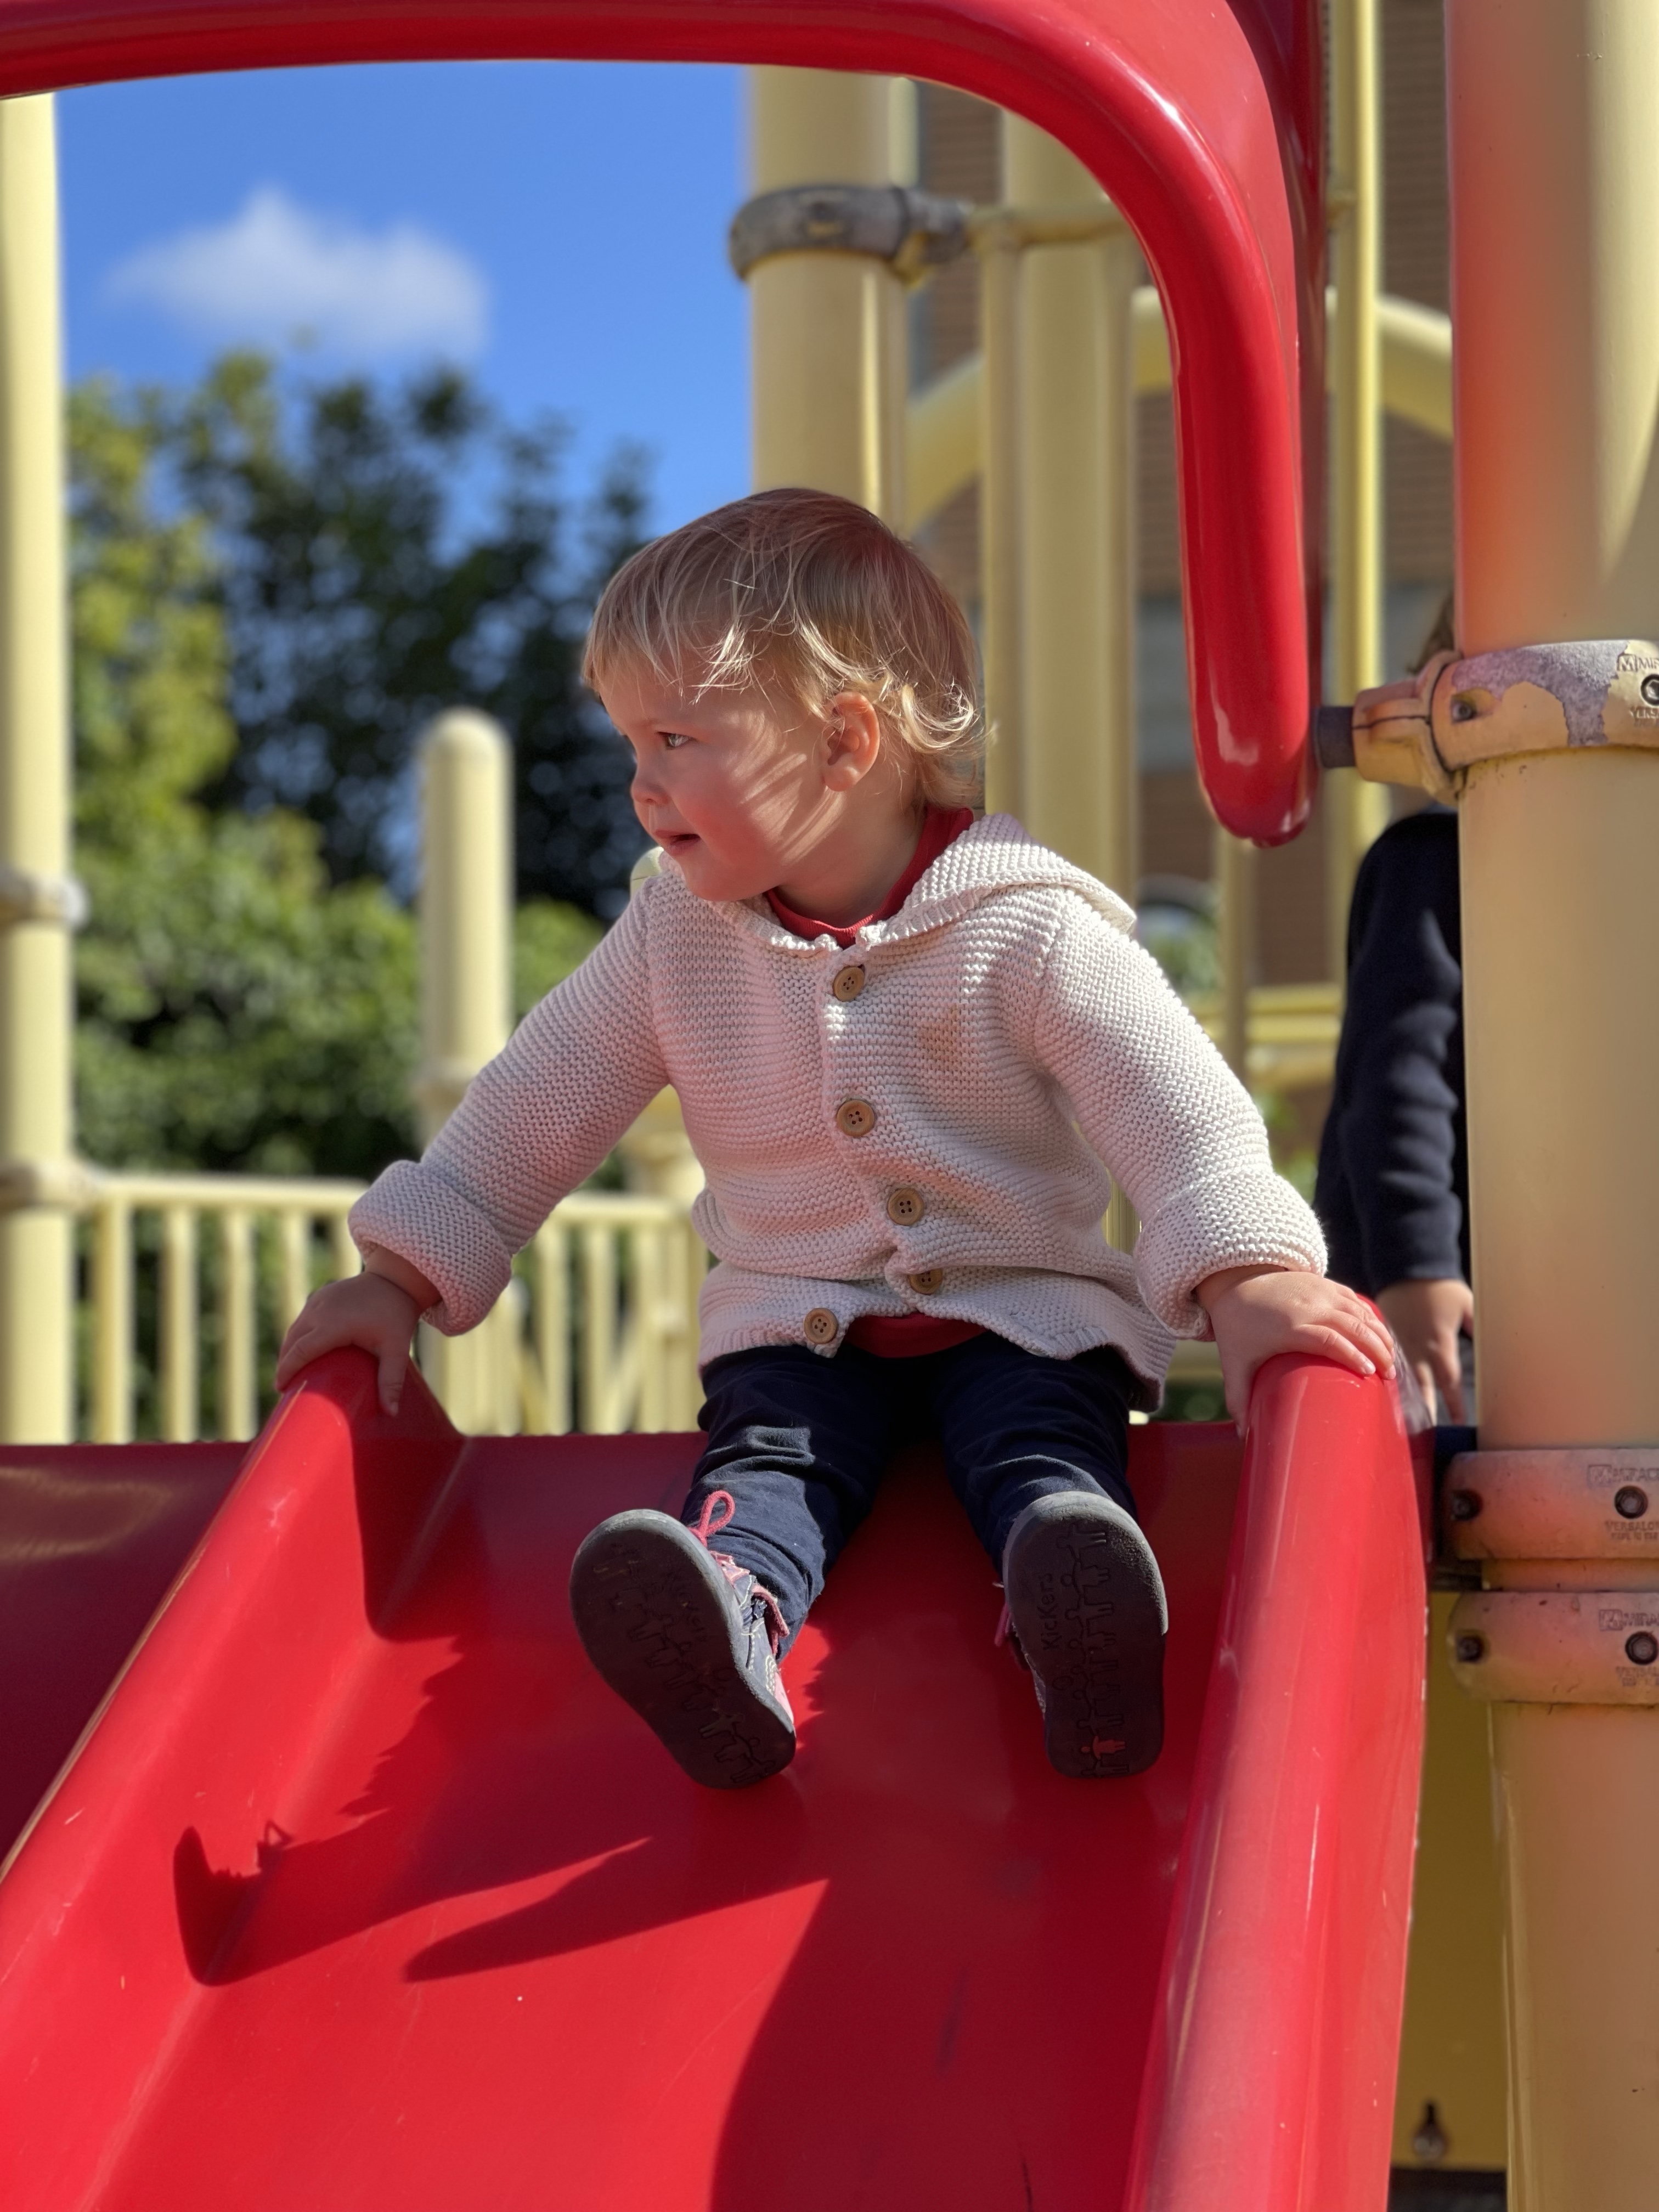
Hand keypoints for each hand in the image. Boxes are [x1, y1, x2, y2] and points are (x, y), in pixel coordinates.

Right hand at [274, 1249, 435, 1414]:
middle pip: (292, 1341)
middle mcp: (320, 1310)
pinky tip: (301, 1351)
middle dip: (285, 1364)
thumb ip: (391, 1380)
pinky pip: (303, 1319)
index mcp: (333, 1324)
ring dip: (289, 1350)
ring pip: (295, 1329)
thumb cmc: (396, 1315)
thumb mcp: (396, 1349)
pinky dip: (298, 1336)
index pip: (301, 1351)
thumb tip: (391, 1413)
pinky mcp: (320, 1295)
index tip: (280, 1389)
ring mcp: (318, 1300)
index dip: (287, 1370)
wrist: (396, 1280)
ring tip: (290, 1372)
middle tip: (285, 1388)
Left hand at [1195, 1264, 1395, 1431]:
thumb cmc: (1237, 1328)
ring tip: (1390, 1360)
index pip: (1329, 1339)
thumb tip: (1243, 1434)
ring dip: (1380, 1334)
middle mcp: (1309, 1306)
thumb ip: (1237, 1398)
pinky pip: (1355, 1300)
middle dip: (1377, 1350)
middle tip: (1389, 1375)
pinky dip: (1372, 1317)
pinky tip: (1381, 1335)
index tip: (1369, 1374)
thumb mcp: (1234, 1363)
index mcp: (1290, 1327)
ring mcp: (1318, 1292)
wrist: (1236, 1282)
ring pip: (1360, 1312)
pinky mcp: (1324, 1284)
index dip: (1352, 1355)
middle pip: (1353, 1326)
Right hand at [1377, 1277, 1472, 1421]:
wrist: (1405, 1267)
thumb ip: (1477, 1327)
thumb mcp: (1466, 1304)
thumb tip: (1495, 1345)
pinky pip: (1386, 1364)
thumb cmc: (1440, 1288)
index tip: (1458, 1421)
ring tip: (1401, 1421)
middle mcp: (1418, 1348)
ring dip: (1403, 1399)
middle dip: (1424, 1409)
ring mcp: (1398, 1344)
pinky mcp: (1384, 1338)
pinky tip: (1383, 1393)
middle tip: (1424, 1434)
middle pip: (1422, 1386)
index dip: (1454, 1402)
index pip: (1449, 1380)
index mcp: (1440, 1342)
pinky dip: (1387, 1380)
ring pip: (1400, 1378)